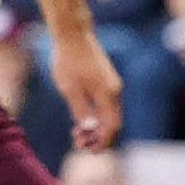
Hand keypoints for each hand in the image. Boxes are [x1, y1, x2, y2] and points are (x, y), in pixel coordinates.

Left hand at [49, 33, 123, 151]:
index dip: (102, 142)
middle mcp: (115, 91)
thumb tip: (89, 129)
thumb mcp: (69, 88)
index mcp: (108, 94)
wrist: (73, 35)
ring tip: (77, 133)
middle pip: (114, 124)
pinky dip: (98, 116)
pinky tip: (82, 119)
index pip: (112, 127)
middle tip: (78, 143)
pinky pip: (107, 106)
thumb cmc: (68, 60)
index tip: (87, 150)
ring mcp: (112, 86)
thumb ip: (80, 109)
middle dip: (99, 138)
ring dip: (97, 128)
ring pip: (111, 115)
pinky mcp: (107, 81)